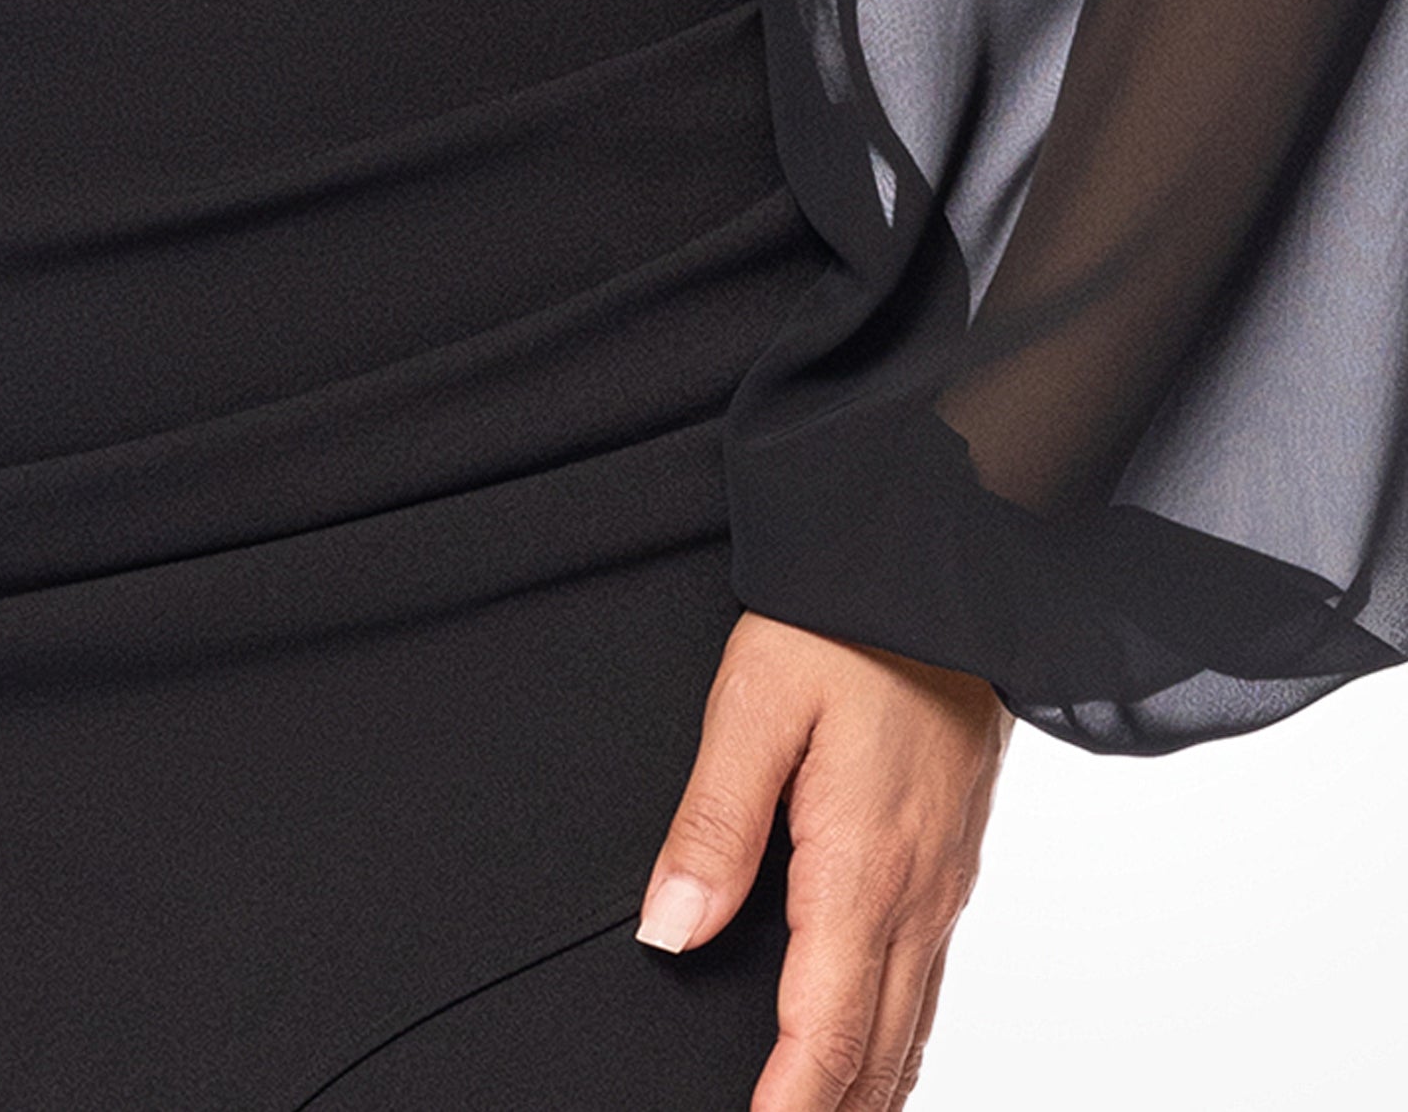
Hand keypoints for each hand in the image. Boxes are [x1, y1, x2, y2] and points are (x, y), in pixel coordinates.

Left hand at [638, 612, 1010, 1108]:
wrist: (947, 565)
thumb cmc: (848, 621)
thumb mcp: (755, 705)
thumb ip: (712, 824)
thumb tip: (669, 929)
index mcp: (862, 869)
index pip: (825, 1031)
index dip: (790, 1105)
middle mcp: (917, 894)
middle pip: (878, 1052)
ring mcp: (945, 882)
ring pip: (913, 1025)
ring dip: (869, 1089)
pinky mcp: (954, 858)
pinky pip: (930, 979)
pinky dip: (901, 1038)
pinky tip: (878, 1048)